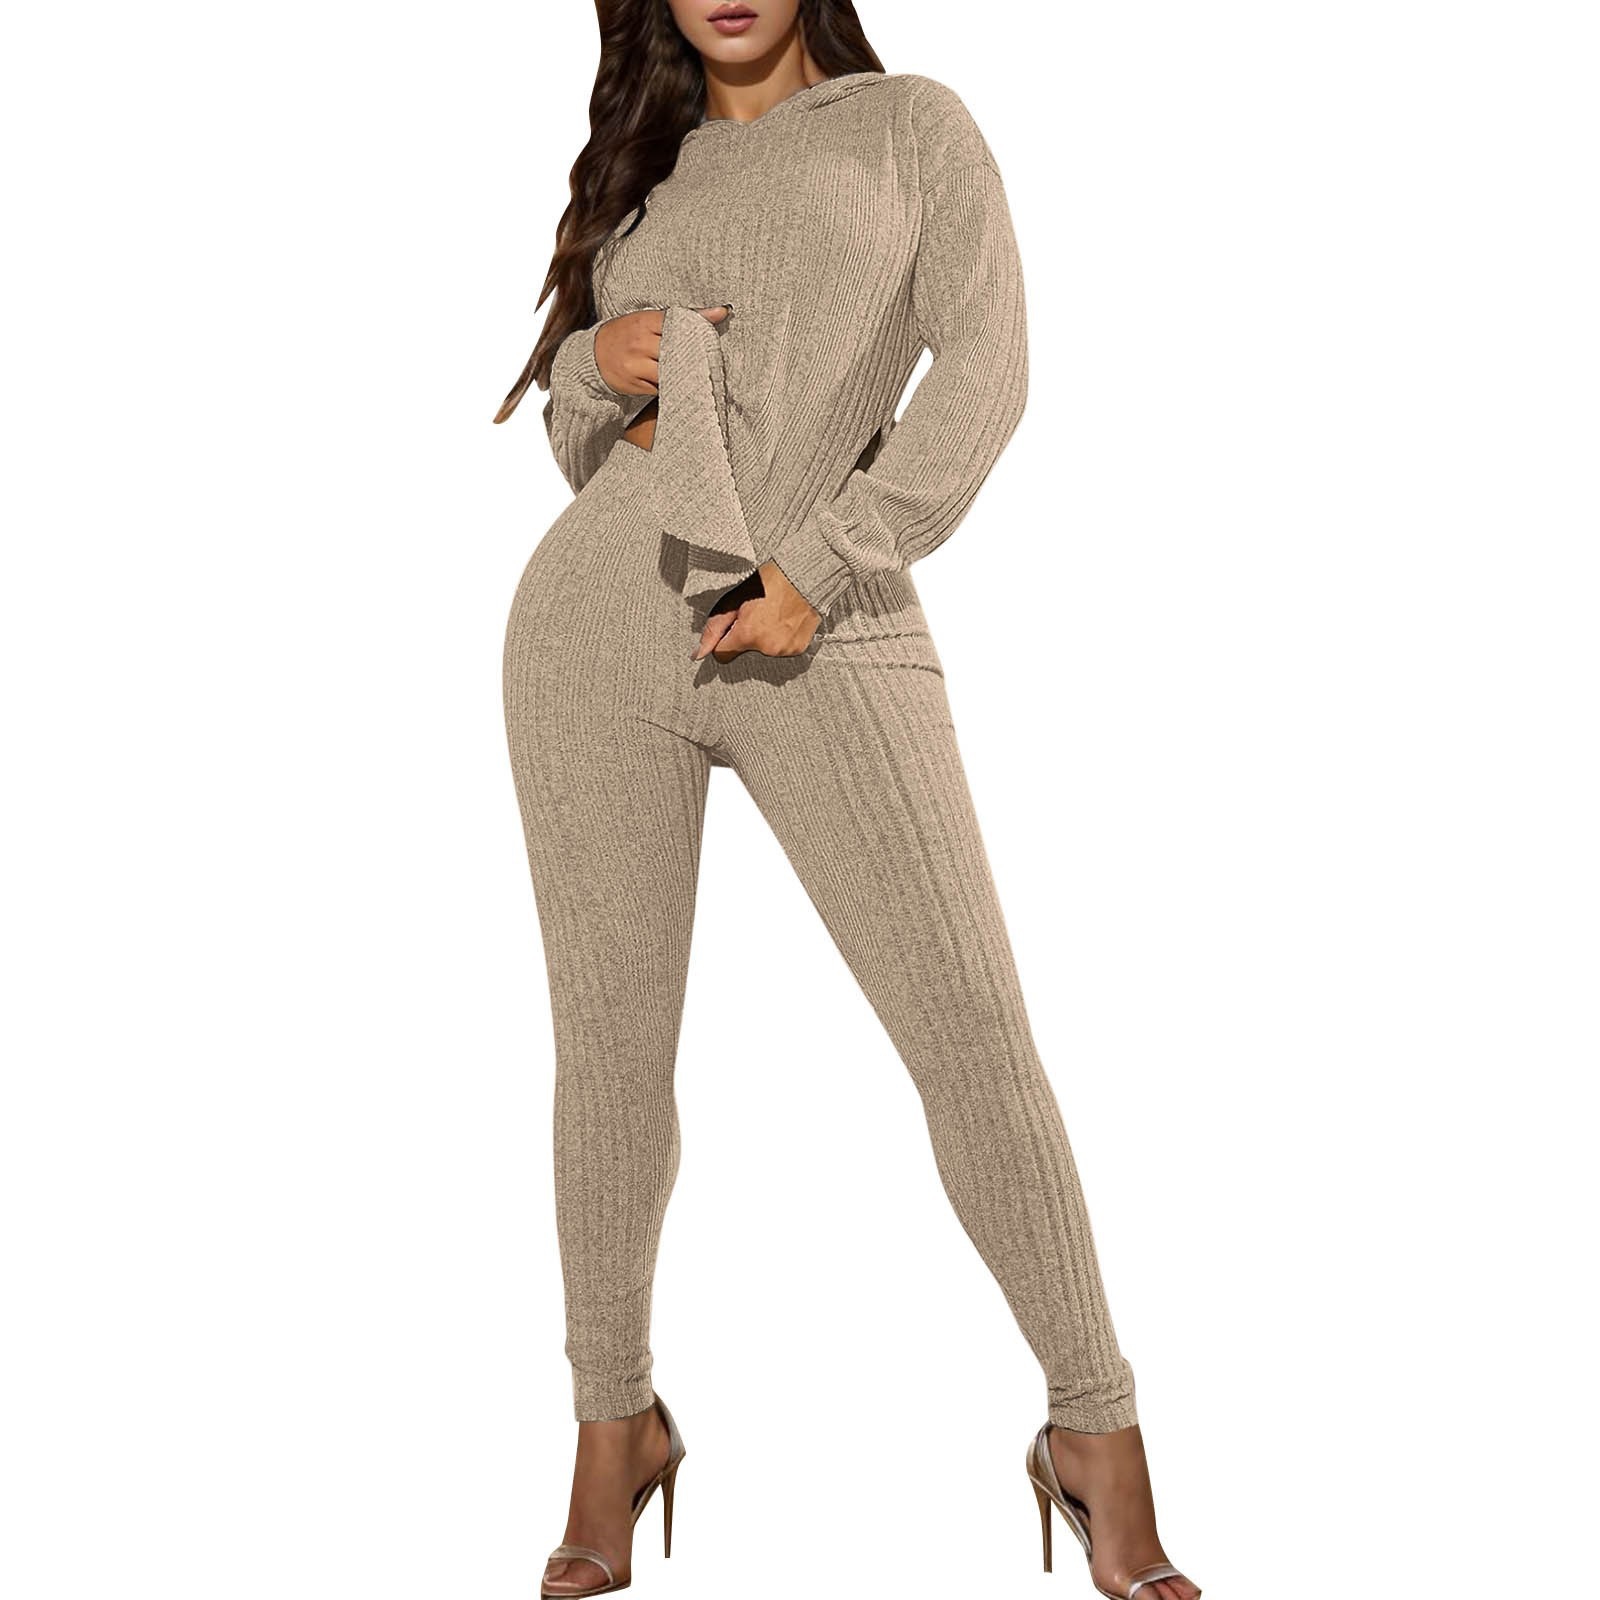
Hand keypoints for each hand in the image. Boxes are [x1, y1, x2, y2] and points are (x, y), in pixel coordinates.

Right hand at [593, 304, 729, 395]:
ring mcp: (636, 365)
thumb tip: (721, 311)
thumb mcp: (646, 320)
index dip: (701, 321)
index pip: (678, 320)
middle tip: (713, 355)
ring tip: (698, 373)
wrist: (593, 357)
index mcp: (644, 321)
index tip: (722, 316)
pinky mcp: (635, 384)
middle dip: (696, 353)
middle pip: (678, 349)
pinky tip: (678, 383)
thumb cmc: (626, 335)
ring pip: (671, 371)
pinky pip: (661, 387)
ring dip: (684, 373)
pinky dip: (671, 385)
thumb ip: (678, 318)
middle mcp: (640, 342)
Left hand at [693, 561, 820, 661]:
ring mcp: (785, 650)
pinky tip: (785, 620)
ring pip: (763, 651)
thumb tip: (698, 653)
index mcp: (747, 635)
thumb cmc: (769, 581)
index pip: (722, 656)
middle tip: (757, 614)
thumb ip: (714, 628)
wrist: (804, 575)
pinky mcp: (799, 649)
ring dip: (765, 638)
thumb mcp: (734, 599)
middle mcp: (767, 647)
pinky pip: (782, 650)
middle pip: (744, 652)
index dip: (724, 640)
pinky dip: (781, 638)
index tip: (733, 626)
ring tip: (773, 615)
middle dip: (746, 637)